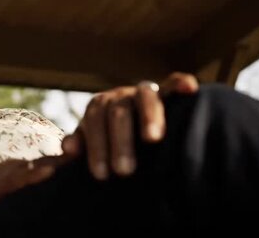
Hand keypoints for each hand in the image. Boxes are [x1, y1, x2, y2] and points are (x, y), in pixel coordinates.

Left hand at [62, 72, 198, 179]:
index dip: (96, 147)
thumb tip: (68, 148)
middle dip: (120, 141)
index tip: (100, 175)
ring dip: (148, 116)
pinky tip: (190, 90)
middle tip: (123, 171)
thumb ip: (77, 147)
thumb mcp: (91, 147)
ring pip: (145, 96)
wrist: (129, 131)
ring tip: (152, 139)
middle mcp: (120, 96)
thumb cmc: (108, 146)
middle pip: (118, 111)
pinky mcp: (166, 92)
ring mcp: (143, 92)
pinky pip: (173, 83)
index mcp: (99, 107)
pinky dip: (180, 83)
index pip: (94, 122)